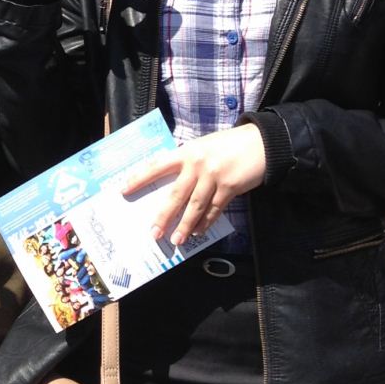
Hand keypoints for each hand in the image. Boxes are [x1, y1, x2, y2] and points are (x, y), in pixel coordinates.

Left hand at [124, 125, 266, 245]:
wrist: (260, 143)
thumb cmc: (228, 145)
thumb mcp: (203, 147)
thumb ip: (187, 163)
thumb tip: (172, 187)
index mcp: (187, 152)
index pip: (157, 166)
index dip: (139, 179)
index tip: (124, 190)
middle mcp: (197, 164)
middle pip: (176, 195)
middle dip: (164, 216)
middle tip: (154, 233)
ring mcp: (214, 177)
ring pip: (195, 207)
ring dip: (185, 226)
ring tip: (176, 239)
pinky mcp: (230, 187)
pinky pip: (214, 210)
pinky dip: (205, 223)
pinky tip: (198, 231)